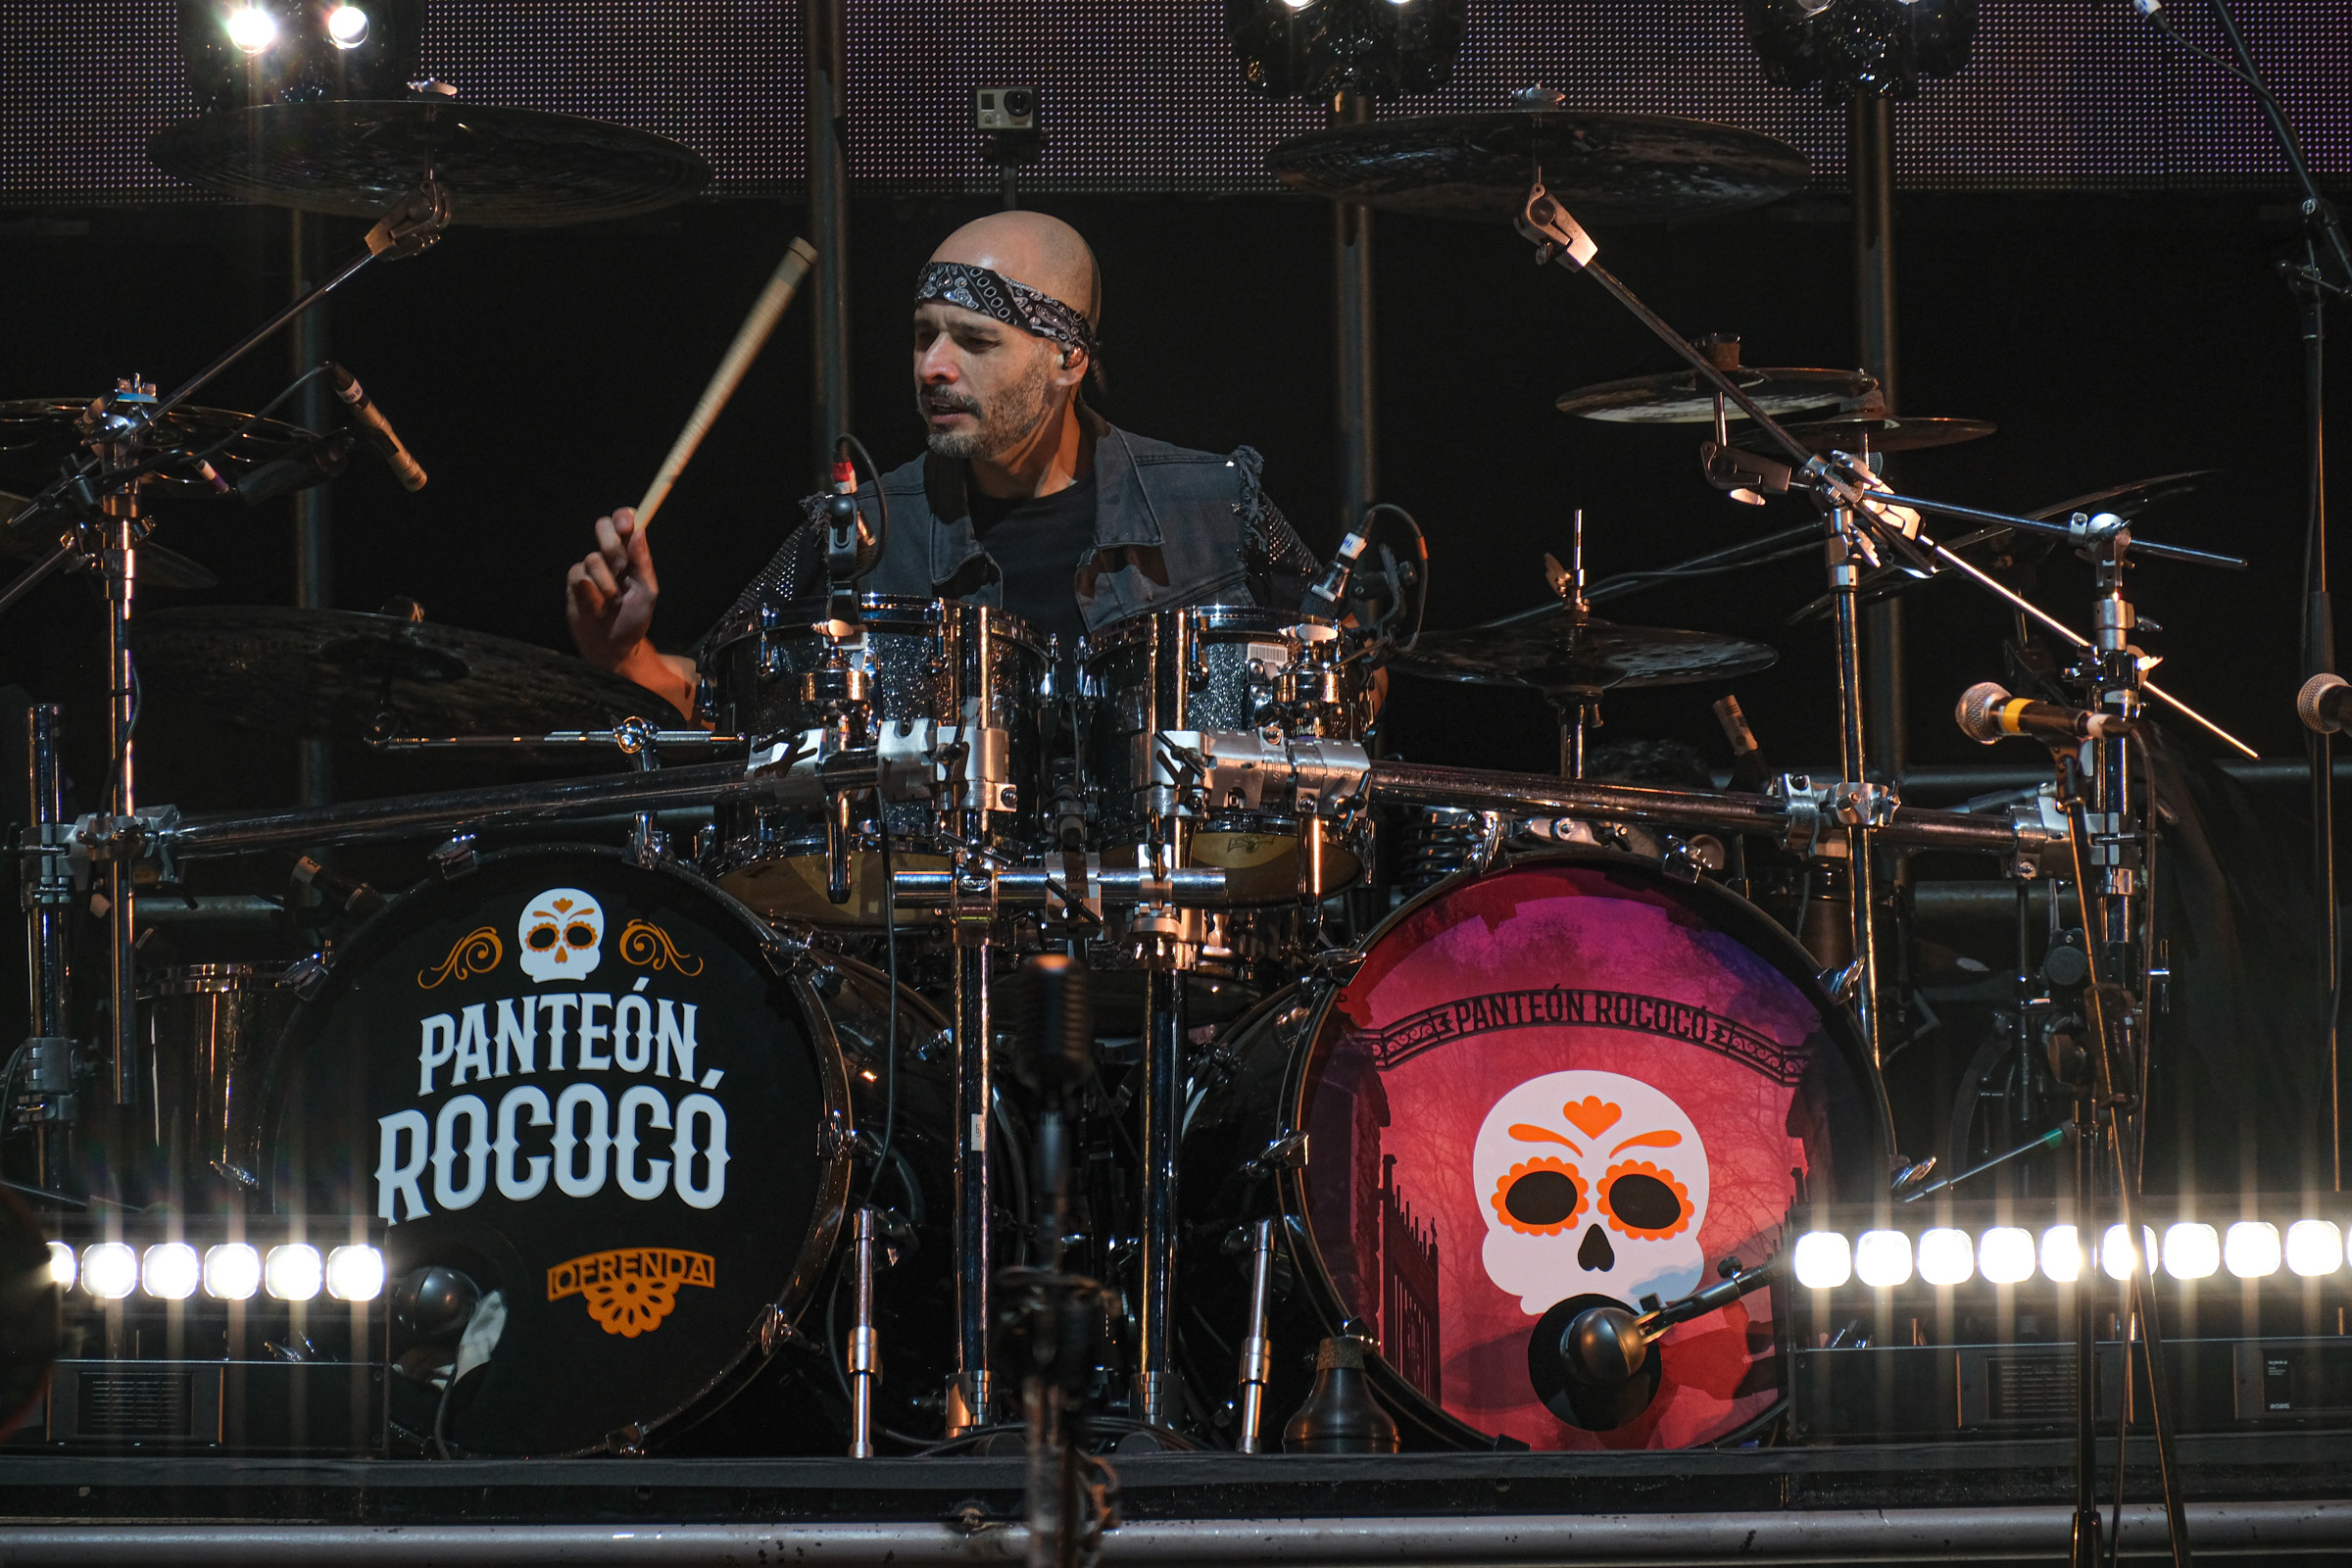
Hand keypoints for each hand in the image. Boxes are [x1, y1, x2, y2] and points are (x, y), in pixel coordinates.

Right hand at [566, 507, 656, 669]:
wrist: (613, 646)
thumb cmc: (634, 619)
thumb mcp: (647, 592)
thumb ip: (643, 562)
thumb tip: (639, 532)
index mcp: (630, 555)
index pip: (624, 523)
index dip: (624, 517)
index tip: (627, 525)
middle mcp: (609, 556)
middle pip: (602, 526)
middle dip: (611, 543)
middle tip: (621, 564)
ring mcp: (590, 568)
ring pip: (593, 558)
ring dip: (607, 583)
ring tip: (613, 601)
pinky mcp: (574, 582)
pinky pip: (580, 577)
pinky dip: (593, 595)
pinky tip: (598, 608)